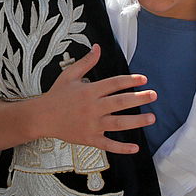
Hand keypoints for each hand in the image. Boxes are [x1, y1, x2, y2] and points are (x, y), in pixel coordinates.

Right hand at [39, 44, 156, 153]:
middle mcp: (92, 108)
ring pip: (118, 124)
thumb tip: (98, 47)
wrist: (42, 117)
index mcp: (89, 91)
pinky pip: (108, 145)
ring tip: (151, 118)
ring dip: (136, 122)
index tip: (144, 79)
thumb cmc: (56, 95)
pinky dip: (121, 148)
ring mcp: (91, 125)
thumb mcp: (69, 75)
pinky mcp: (89, 139)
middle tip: (153, 95)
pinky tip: (135, 147)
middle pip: (119, 103)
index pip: (114, 84)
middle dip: (138, 99)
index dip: (130, 81)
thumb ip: (86, 62)